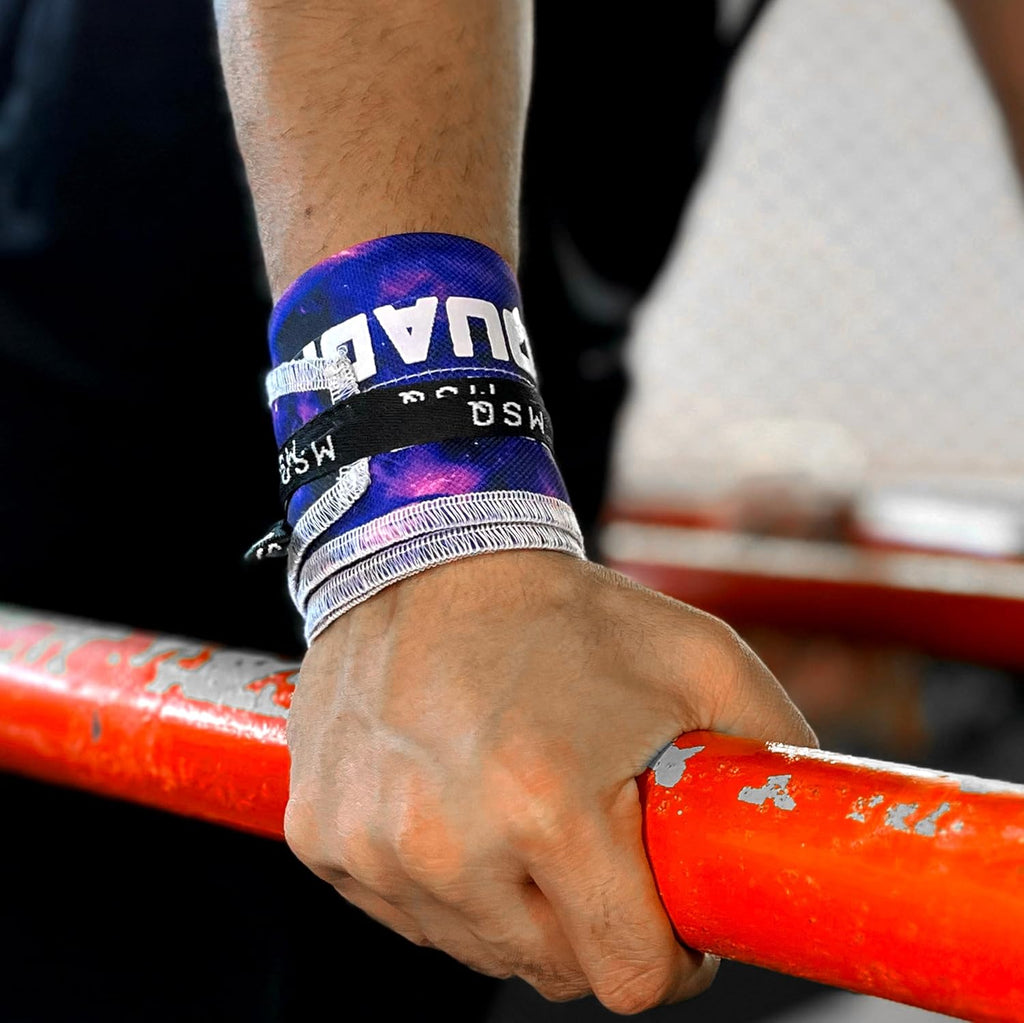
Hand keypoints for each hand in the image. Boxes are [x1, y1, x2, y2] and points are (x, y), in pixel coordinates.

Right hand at [285, 550, 815, 1012]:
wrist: (429, 554)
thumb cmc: (564, 608)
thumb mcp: (700, 659)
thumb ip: (776, 751)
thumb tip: (804, 841)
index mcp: (547, 805)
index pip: (630, 975)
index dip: (669, 953)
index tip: (667, 911)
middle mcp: (446, 842)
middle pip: (554, 972)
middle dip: (593, 922)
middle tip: (596, 843)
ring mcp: (372, 846)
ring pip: (479, 948)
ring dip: (515, 903)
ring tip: (523, 808)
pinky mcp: (323, 836)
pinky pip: (408, 911)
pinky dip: (444, 880)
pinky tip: (457, 803)